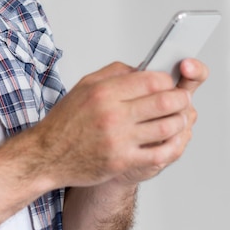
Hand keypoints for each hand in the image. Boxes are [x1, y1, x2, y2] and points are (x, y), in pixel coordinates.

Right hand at [35, 58, 208, 188]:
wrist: (47, 155)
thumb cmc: (65, 121)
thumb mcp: (83, 86)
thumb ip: (113, 74)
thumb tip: (142, 69)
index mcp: (103, 91)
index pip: (151, 80)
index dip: (167, 80)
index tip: (169, 83)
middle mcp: (112, 113)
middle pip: (164, 102)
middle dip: (180, 99)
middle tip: (182, 100)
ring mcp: (118, 139)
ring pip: (167, 127)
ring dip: (180, 122)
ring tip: (178, 119)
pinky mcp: (122, 161)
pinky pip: (160, 153)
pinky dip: (172, 146)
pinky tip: (171, 141)